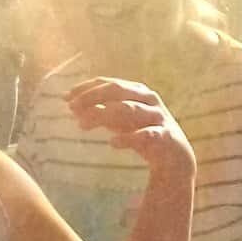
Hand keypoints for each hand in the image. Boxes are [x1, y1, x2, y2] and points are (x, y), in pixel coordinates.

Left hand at [65, 78, 193, 177]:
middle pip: (118, 91)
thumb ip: (100, 111)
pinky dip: (129, 138)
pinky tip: (112, 143)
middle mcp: (148, 100)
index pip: (109, 83)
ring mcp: (158, 116)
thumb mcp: (120, 121)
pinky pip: (146, 134)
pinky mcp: (165, 136)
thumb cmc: (143, 133)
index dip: (87, 88)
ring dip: (103, 114)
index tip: (66, 97)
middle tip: (71, 108)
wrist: (175, 157)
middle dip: (93, 96)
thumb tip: (71, 106)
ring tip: (82, 125)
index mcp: (137, 91)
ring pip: (129, 109)